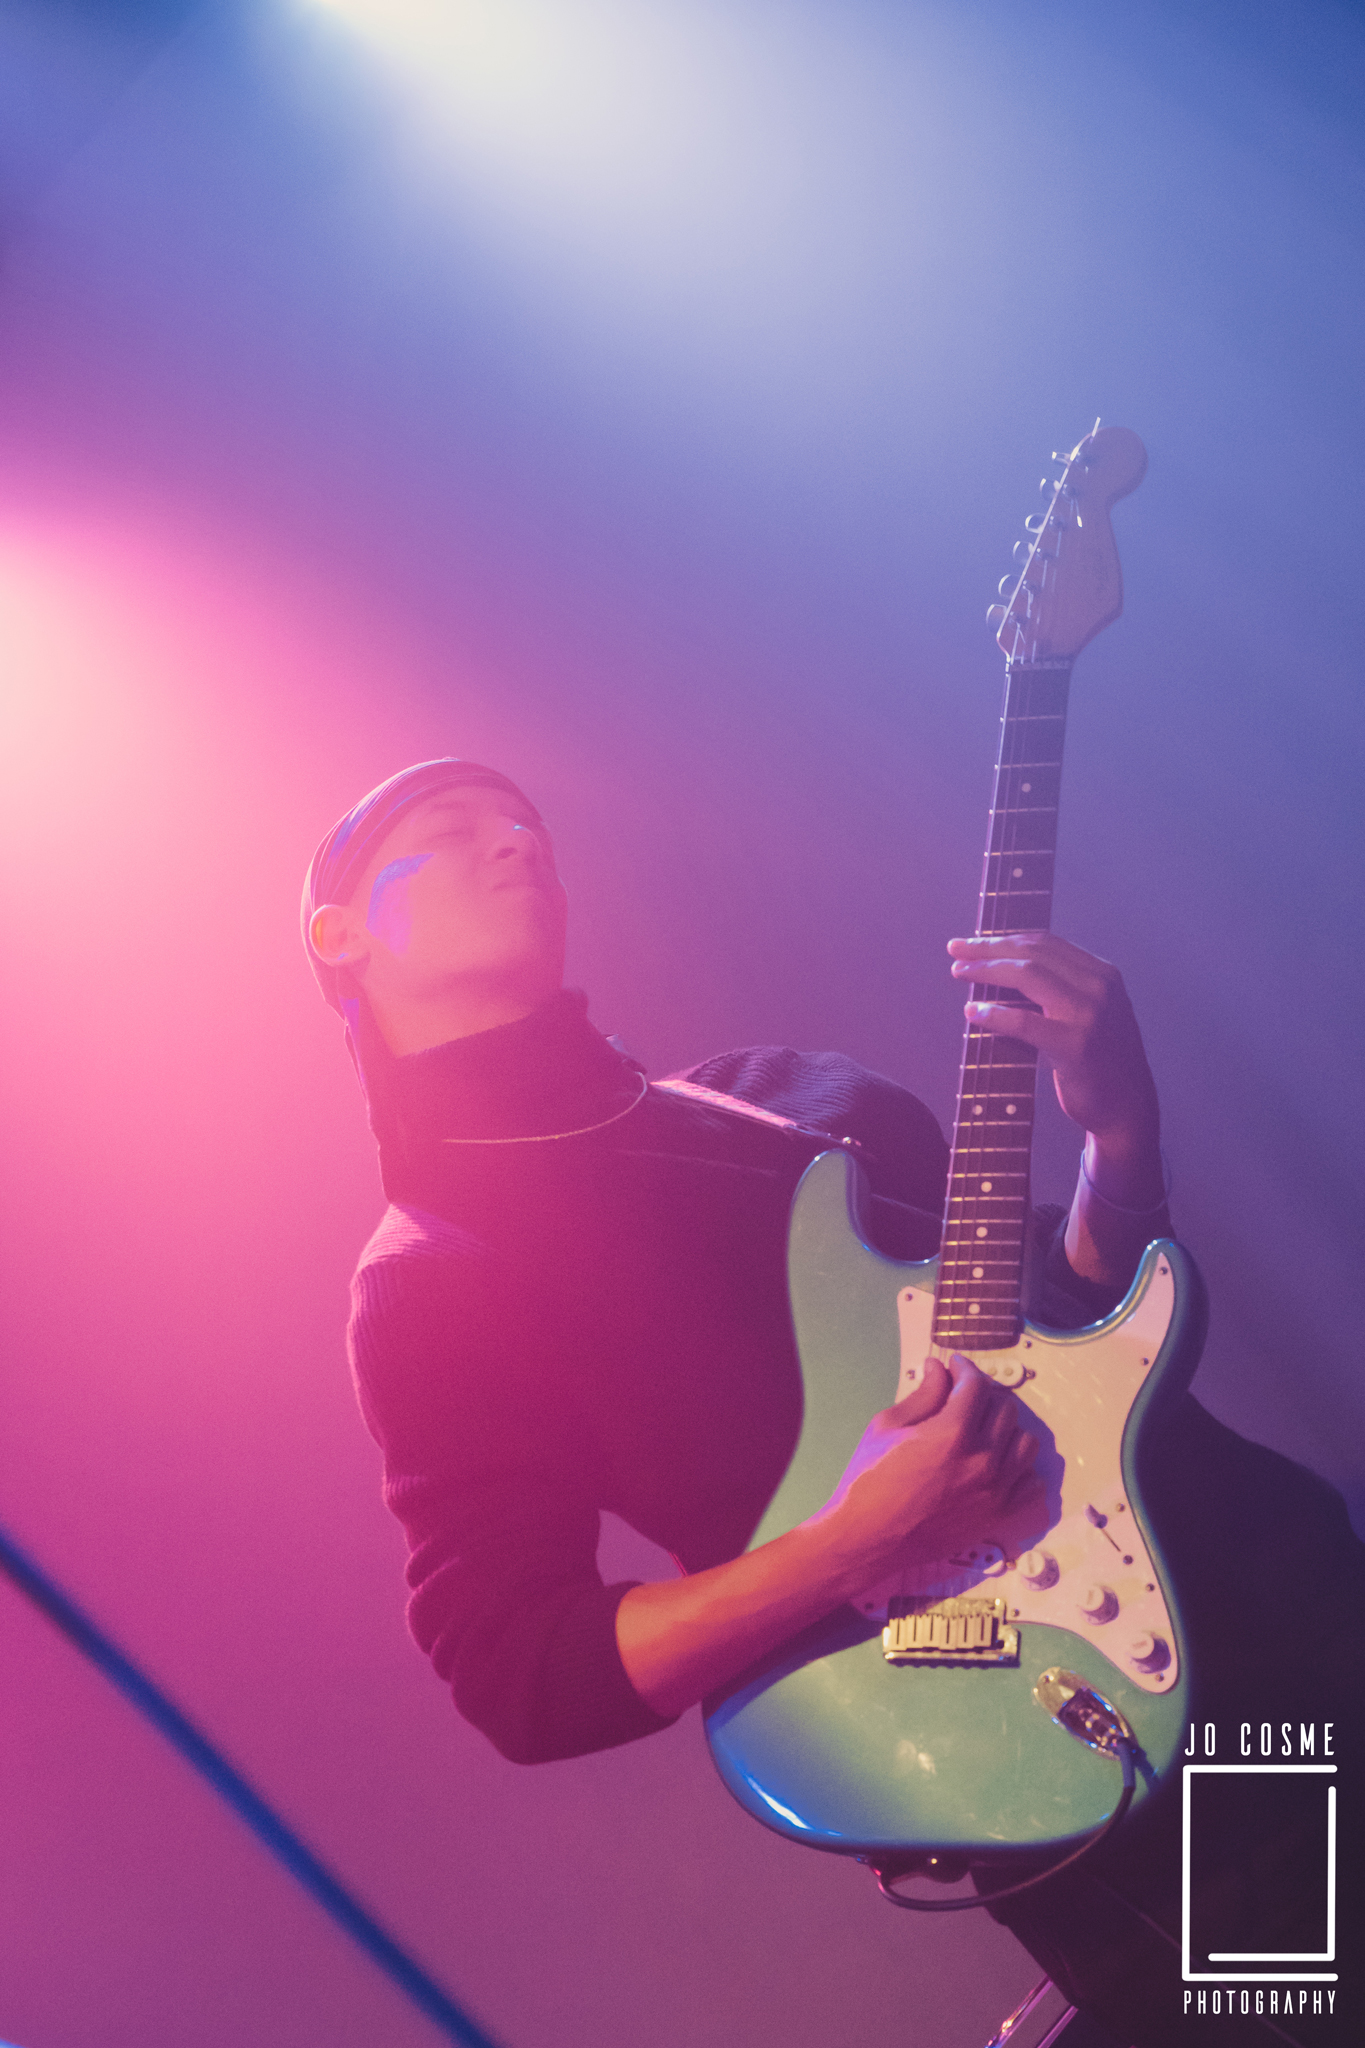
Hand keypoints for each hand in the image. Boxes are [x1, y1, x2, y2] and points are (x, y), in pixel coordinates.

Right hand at [816, 1355, 1043, 1591]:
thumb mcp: (887, 1427)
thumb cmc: (869, 1480)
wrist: (868, 1540)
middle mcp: (983, 1459)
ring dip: (1006, 1431)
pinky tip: (997, 1468)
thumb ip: (923, 1395)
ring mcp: (996, 1491)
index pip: (976, 1385)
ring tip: (983, 1433)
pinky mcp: (1000, 1517)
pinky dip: (1020, 1471)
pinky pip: (1032, 1485)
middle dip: (984, 1396)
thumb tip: (940, 1369)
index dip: (965, 1369)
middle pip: (1005, 1410)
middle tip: (963, 1399)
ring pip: (1025, 1443)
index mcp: (952, 1433)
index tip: (954, 1367)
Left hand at [947, 930, 1158, 1147]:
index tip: (974, 942)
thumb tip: (1002, 971)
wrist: (1128, 1107)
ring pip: (1028, 975)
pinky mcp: (1075, 1046)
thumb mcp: (1090, 1012)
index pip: (1047, 943)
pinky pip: (1026, 1022)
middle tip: (956, 950)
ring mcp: (1089, 1015)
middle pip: (1033, 953)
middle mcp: (1099, 987)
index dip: (1005, 938)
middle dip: (988, 948)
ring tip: (960, 973)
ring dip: (987, 970)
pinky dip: (995, 1014)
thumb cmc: (1099, 1061)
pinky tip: (974, 1013)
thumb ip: (1061, 989)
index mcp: (1102, 974)